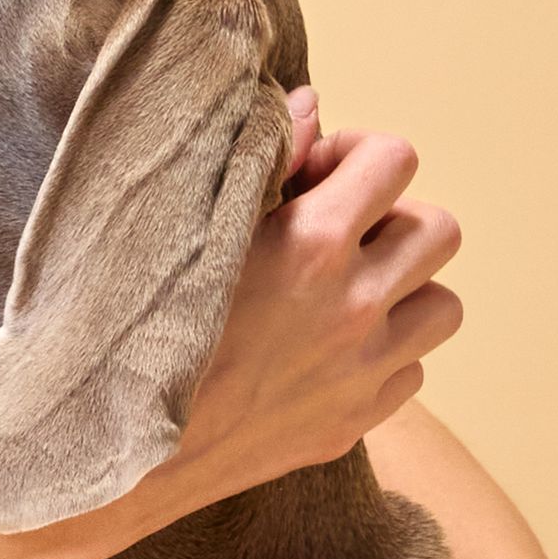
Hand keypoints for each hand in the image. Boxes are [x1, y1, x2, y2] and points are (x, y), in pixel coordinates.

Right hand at [128, 85, 462, 527]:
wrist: (115, 450)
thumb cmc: (134, 323)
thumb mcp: (187, 223)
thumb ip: (265, 160)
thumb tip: (313, 108)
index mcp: (311, 245)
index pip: (396, 160)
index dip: (358, 156)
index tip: (319, 177)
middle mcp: (352, 308)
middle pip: (438, 231)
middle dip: (393, 220)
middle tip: (341, 235)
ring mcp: (360, 373)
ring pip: (443, 307)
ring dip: (404, 291)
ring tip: (349, 293)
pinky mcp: (352, 425)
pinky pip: (411, 372)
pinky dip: (383, 356)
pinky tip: (326, 352)